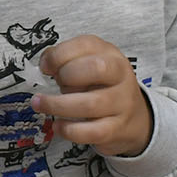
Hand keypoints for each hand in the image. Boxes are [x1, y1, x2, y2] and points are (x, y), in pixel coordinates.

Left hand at [34, 36, 152, 156]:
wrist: (134, 117)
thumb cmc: (104, 87)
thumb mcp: (89, 64)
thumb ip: (65, 58)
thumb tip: (45, 63)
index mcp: (110, 55)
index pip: (86, 45)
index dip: (59, 55)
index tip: (45, 65)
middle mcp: (120, 76)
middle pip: (97, 68)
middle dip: (67, 75)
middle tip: (55, 83)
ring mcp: (121, 103)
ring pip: (90, 104)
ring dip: (57, 105)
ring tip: (41, 104)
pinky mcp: (116, 128)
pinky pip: (92, 131)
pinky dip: (69, 130)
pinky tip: (57, 126)